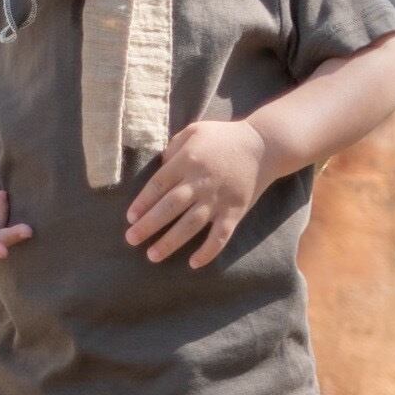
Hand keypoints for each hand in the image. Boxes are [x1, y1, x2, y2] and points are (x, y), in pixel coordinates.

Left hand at [123, 120, 278, 270]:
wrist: (264, 146)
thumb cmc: (223, 137)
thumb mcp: (194, 131)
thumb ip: (174, 147)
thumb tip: (160, 166)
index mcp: (188, 161)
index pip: (158, 184)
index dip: (143, 202)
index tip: (130, 217)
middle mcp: (201, 182)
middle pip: (170, 207)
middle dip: (149, 225)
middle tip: (131, 240)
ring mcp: (219, 199)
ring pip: (191, 225)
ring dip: (170, 242)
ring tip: (152, 256)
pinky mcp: (235, 211)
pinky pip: (221, 235)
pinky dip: (208, 251)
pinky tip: (193, 263)